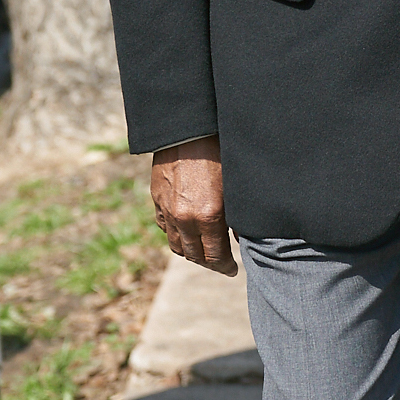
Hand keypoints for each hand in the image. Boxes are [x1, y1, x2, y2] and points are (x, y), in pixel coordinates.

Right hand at [151, 136, 237, 275]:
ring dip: (190, 251)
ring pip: (176, 244)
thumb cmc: (221, 152)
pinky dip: (174, 233)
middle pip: (194, 255)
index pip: (215, 256)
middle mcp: (185, 218)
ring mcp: (167, 209)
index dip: (225, 266)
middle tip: (220, 263)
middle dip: (208, 262)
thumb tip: (242, 237)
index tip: (233, 270)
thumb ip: (238, 215)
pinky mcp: (157, 198)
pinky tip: (185, 232)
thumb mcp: (236, 185)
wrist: (189, 128)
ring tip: (203, 252)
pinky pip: (163, 226)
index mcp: (209, 215)